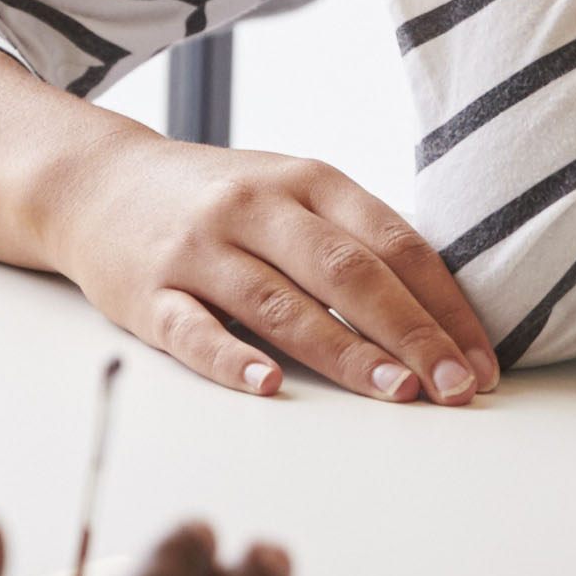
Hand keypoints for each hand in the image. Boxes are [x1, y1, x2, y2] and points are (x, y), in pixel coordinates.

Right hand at [38, 133, 498, 402]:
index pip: (393, 243)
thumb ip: (353, 238)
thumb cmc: (214, 200)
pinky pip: (194, 329)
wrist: (96, 184)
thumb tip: (440, 315)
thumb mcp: (289, 191)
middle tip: (455, 388)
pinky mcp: (150, 292)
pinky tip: (269, 385)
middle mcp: (257, 208)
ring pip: (283, 303)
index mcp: (307, 181)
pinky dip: (232, 359)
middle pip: (348, 272)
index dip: (443, 305)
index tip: (479, 362)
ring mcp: (201, 250)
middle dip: (412, 334)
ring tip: (397, 393)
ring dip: (346, 352)